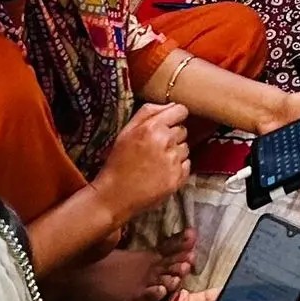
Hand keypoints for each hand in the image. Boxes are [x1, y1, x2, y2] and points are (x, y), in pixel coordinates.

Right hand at [94, 103, 190, 224]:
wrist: (113, 197)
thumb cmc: (118, 163)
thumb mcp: (126, 132)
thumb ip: (148, 112)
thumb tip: (171, 104)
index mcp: (152, 128)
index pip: (181, 110)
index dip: (175, 116)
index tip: (169, 124)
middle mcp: (165, 142)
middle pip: (183, 130)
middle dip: (172, 137)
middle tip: (155, 148)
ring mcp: (172, 161)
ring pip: (185, 148)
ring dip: (175, 153)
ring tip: (156, 163)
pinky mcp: (177, 178)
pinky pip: (187, 165)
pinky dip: (177, 168)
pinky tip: (161, 173)